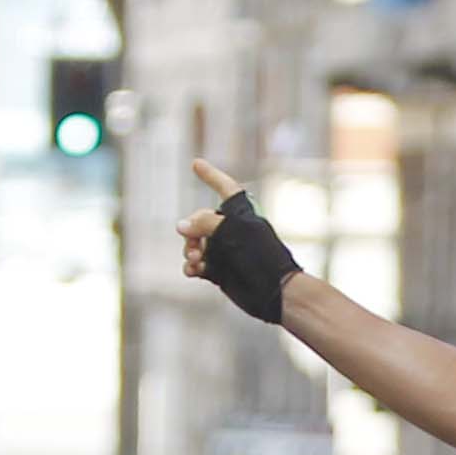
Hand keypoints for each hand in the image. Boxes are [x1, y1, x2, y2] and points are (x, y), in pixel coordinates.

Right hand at [179, 160, 301, 321]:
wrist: (274, 291)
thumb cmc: (260, 255)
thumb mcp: (232, 230)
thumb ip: (205, 223)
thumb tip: (180, 226)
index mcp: (240, 214)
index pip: (224, 188)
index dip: (211, 175)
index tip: (196, 163)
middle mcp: (231, 230)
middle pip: (199, 220)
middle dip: (191, 230)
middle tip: (194, 245)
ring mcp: (224, 251)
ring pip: (195, 244)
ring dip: (189, 249)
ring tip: (195, 259)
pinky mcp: (219, 271)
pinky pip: (197, 264)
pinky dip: (191, 266)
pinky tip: (193, 271)